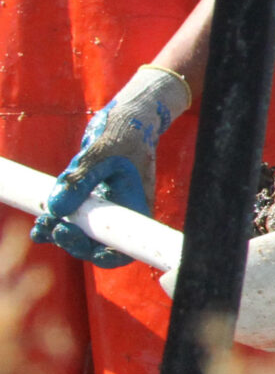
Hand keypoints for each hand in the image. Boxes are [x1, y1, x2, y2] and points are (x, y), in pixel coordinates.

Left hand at [33, 66, 189, 267]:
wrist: (125, 119)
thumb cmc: (123, 134)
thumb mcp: (101, 154)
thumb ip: (78, 180)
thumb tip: (54, 209)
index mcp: (135, 210)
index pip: (121, 250)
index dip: (99, 253)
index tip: (76, 238)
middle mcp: (120, 215)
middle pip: (96, 246)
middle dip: (71, 241)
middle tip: (52, 226)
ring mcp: (103, 210)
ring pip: (80, 234)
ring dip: (58, 232)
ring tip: (41, 223)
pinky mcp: (89, 202)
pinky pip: (71, 220)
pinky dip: (54, 223)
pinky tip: (40, 221)